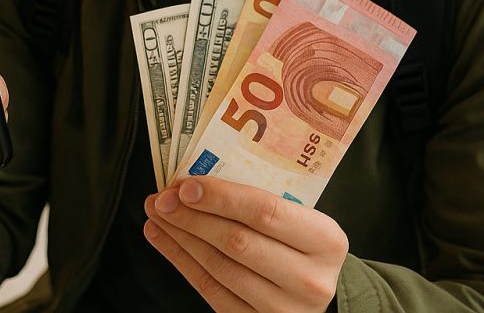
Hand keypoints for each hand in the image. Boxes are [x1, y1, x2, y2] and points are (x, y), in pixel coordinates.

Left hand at [143, 177, 347, 311]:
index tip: (186, 185)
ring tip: (158, 215)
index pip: (265, 212)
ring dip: (180, 238)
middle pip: (237, 241)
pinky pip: (210, 290)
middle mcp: (309, 279)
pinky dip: (182, 261)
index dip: (221, 198)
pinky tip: (165, 239)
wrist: (318, 292)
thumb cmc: (305, 247)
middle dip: (192, 217)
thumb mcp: (303, 221)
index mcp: (325, 241)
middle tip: (162, 198)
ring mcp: (282, 308)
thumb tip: (199, 183)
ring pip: (219, 267)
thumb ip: (264, 203)